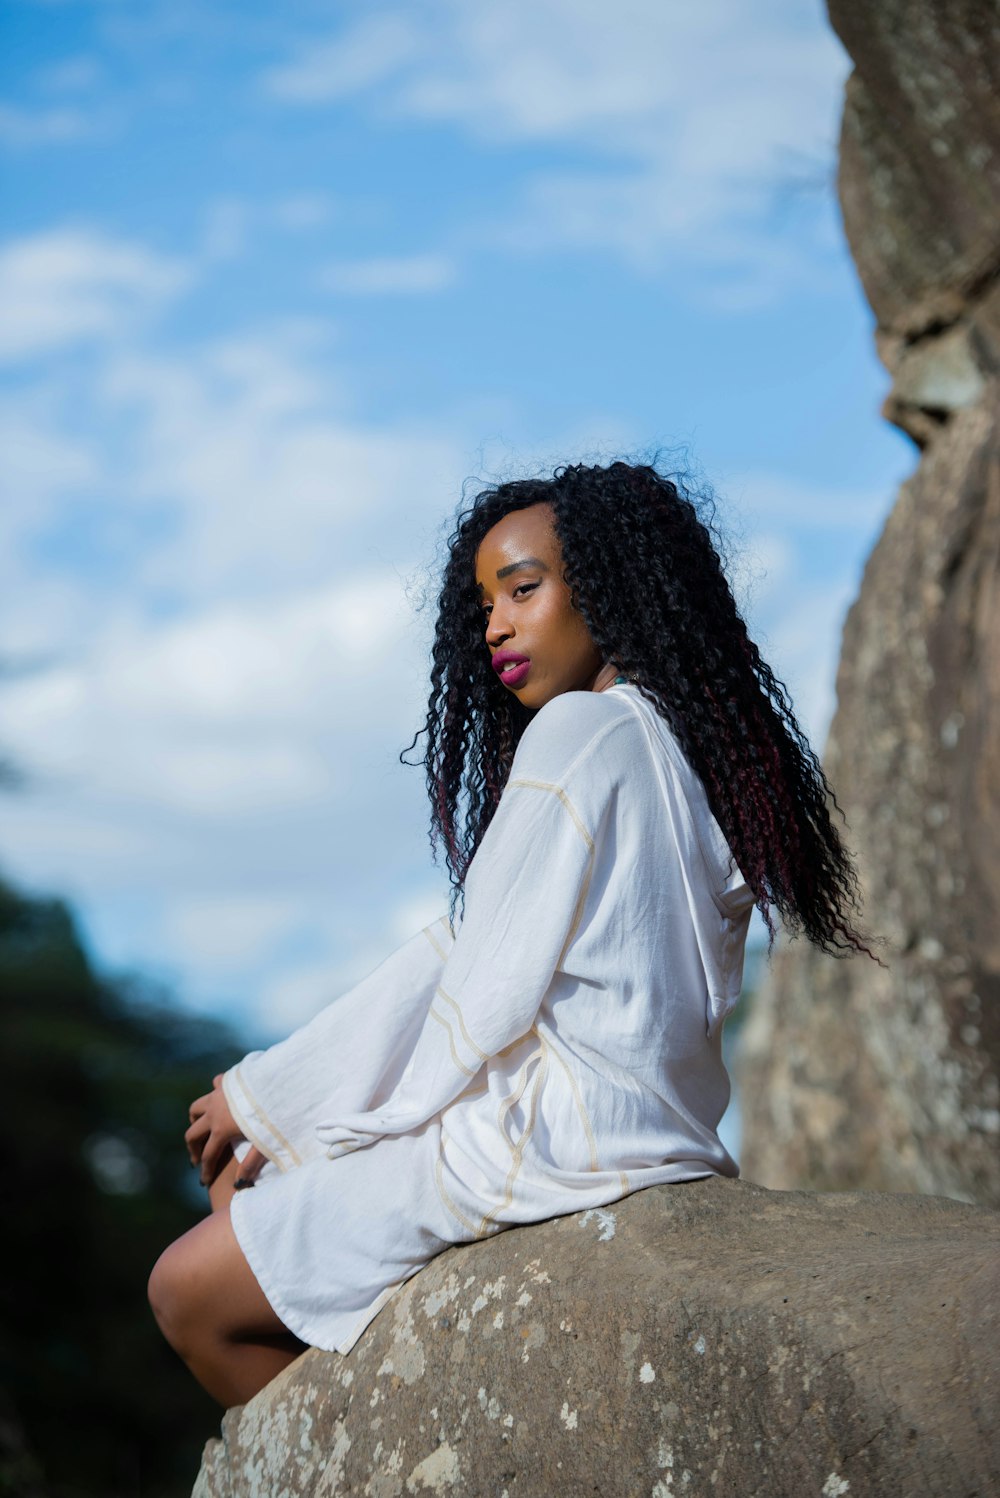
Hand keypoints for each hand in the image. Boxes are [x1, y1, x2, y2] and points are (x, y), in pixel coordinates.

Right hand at [186, 1074, 265, 1188]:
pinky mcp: (228, 1079)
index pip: (208, 1155)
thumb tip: (238, 1184)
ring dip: (196, 1121)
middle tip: (198, 1160)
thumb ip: (251, 1163)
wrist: (283, 1081)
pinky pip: (214, 1086)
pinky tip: (221, 1100)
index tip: (204, 1182)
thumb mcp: (264, 1143)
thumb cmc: (275, 1115)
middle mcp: (214, 1110)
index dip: (205, 1171)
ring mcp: (218, 1093)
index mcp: (221, 1129)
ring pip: (196, 1108)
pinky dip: (213, 1095)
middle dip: (194, 1149)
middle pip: (193, 1133)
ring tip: (203, 1129)